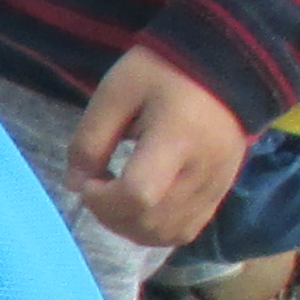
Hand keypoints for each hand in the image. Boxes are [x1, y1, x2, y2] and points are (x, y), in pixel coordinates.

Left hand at [70, 49, 250, 248]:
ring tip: (118, 197)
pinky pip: (185, 231)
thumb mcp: (115, 92)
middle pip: (149, 223)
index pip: (137, 195)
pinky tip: (141, 207)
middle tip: (99, 187)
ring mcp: (217, 185)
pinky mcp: (222, 191)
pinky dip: (155, 229)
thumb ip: (90, 139)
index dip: (102, 200)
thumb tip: (75, 185)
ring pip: (166, 234)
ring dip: (130, 227)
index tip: (89, 180)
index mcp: (178, 138)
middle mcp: (204, 170)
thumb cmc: (164, 72)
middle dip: (110, 215)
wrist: (225, 66)